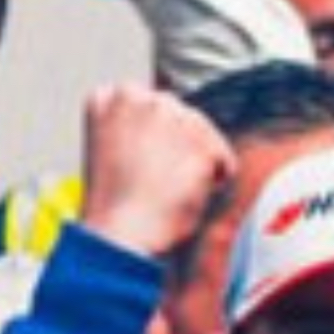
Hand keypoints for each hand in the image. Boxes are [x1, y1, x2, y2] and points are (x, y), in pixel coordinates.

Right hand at [80, 85, 232, 333]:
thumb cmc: (112, 207)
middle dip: (177, 149)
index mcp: (109, 97)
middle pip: (180, 117)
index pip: (148, 107)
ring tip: (163, 193)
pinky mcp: (201, 141)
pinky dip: (212, 184)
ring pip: (203, 136)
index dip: (149, 143)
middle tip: (153, 184)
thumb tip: (172, 129)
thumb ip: (136, 129)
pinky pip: (223, 162)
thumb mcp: (111, 152)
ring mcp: (172, 115)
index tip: (135, 167)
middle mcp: (141, 97)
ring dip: (193, 166)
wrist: (119, 236)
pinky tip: (182, 198)